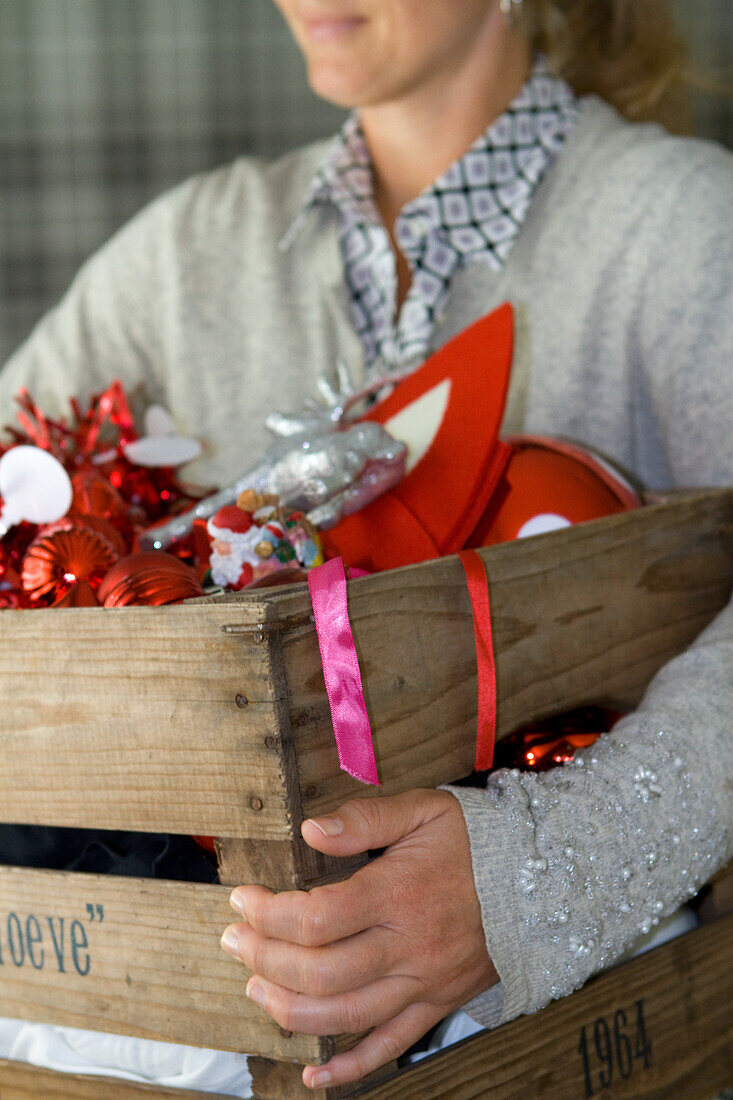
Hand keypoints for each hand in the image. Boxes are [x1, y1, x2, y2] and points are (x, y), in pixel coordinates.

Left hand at [221, 788, 497, 1089]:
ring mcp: (422, 983)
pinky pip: (390, 1047)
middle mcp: (408, 946)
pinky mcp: (436, 1005)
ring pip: (345, 1017)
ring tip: (255, 988)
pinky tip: (314, 1075)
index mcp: (398, 893)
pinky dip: (349, 1070)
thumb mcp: (422, 809)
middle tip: (233, 942)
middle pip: (320, 972)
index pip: (316, 918)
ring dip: (289, 1010)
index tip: (242, 900)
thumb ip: (364, 818)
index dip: (268, 914)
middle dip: (264, 959)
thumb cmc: (473, 840)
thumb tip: (311, 829)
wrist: (539, 879)